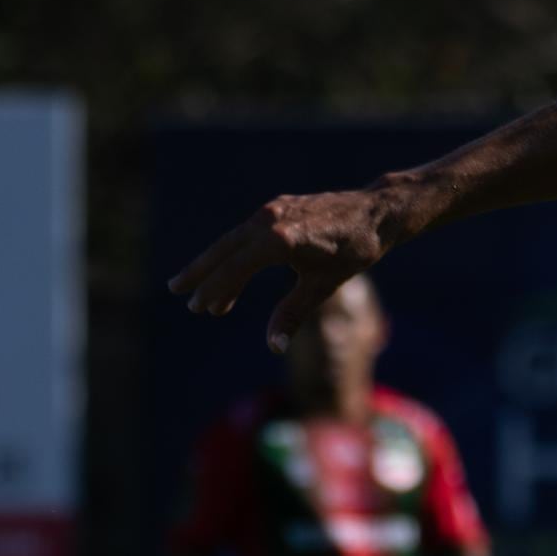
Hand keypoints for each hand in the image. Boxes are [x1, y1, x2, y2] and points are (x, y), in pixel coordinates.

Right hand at [168, 183, 411, 338]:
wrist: (376, 211)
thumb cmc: (355, 250)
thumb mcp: (323, 286)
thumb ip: (293, 314)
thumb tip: (273, 347)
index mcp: (279, 240)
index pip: (235, 269)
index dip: (215, 290)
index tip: (200, 309)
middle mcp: (269, 221)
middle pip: (223, 251)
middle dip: (199, 273)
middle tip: (179, 295)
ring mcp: (271, 211)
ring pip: (231, 241)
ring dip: (212, 263)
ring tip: (195, 287)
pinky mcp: (276, 208)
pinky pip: (245, 233)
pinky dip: (233, 252)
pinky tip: (228, 269)